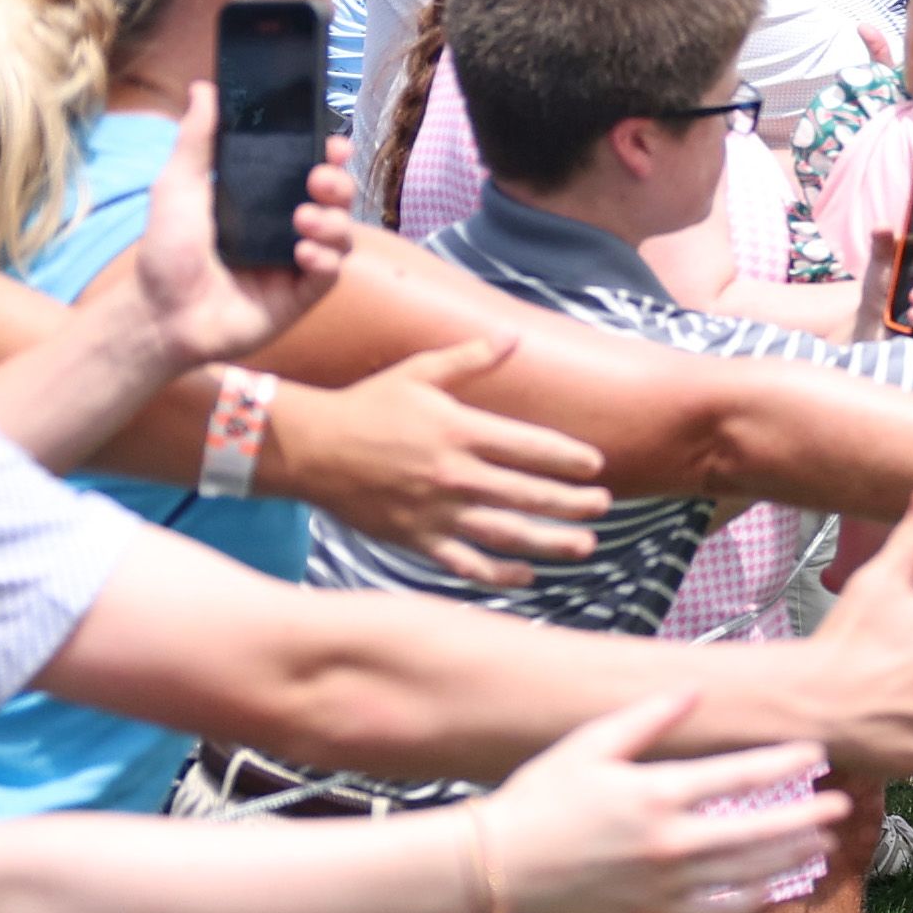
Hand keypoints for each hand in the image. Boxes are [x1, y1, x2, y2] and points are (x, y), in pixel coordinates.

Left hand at [132, 86, 356, 367]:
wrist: (161, 314)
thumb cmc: (166, 251)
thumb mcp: (177, 186)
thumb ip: (196, 139)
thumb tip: (205, 87)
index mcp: (263, 198)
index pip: (310, 169)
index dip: (329, 155)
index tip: (333, 144)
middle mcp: (287, 226)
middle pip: (337, 198)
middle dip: (338, 184)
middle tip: (317, 180)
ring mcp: (298, 261)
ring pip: (343, 233)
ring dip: (331, 220)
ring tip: (300, 220)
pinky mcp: (302, 295)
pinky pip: (333, 272)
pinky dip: (325, 258)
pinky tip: (302, 254)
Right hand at [285, 335, 612, 585]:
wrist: (309, 447)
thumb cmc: (367, 405)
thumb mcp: (419, 372)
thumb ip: (470, 357)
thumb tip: (514, 337)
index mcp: (461, 431)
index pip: (531, 447)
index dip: (569, 458)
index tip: (597, 465)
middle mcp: (455, 475)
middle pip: (529, 494)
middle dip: (572, 503)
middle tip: (603, 506)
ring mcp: (436, 512)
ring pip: (506, 534)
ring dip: (551, 542)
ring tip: (585, 546)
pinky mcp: (415, 540)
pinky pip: (465, 563)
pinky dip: (498, 573)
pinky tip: (527, 575)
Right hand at [480, 694, 844, 912]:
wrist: (499, 866)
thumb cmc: (540, 796)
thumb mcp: (591, 743)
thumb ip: (648, 717)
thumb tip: (696, 690)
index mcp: (657, 793)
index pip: (741, 777)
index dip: (786, 763)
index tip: (817, 752)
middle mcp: (670, 843)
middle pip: (758, 830)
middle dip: (805, 817)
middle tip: (840, 804)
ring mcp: (665, 884)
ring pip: (747, 874)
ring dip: (790, 858)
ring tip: (824, 844)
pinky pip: (718, 912)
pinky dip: (753, 900)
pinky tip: (777, 889)